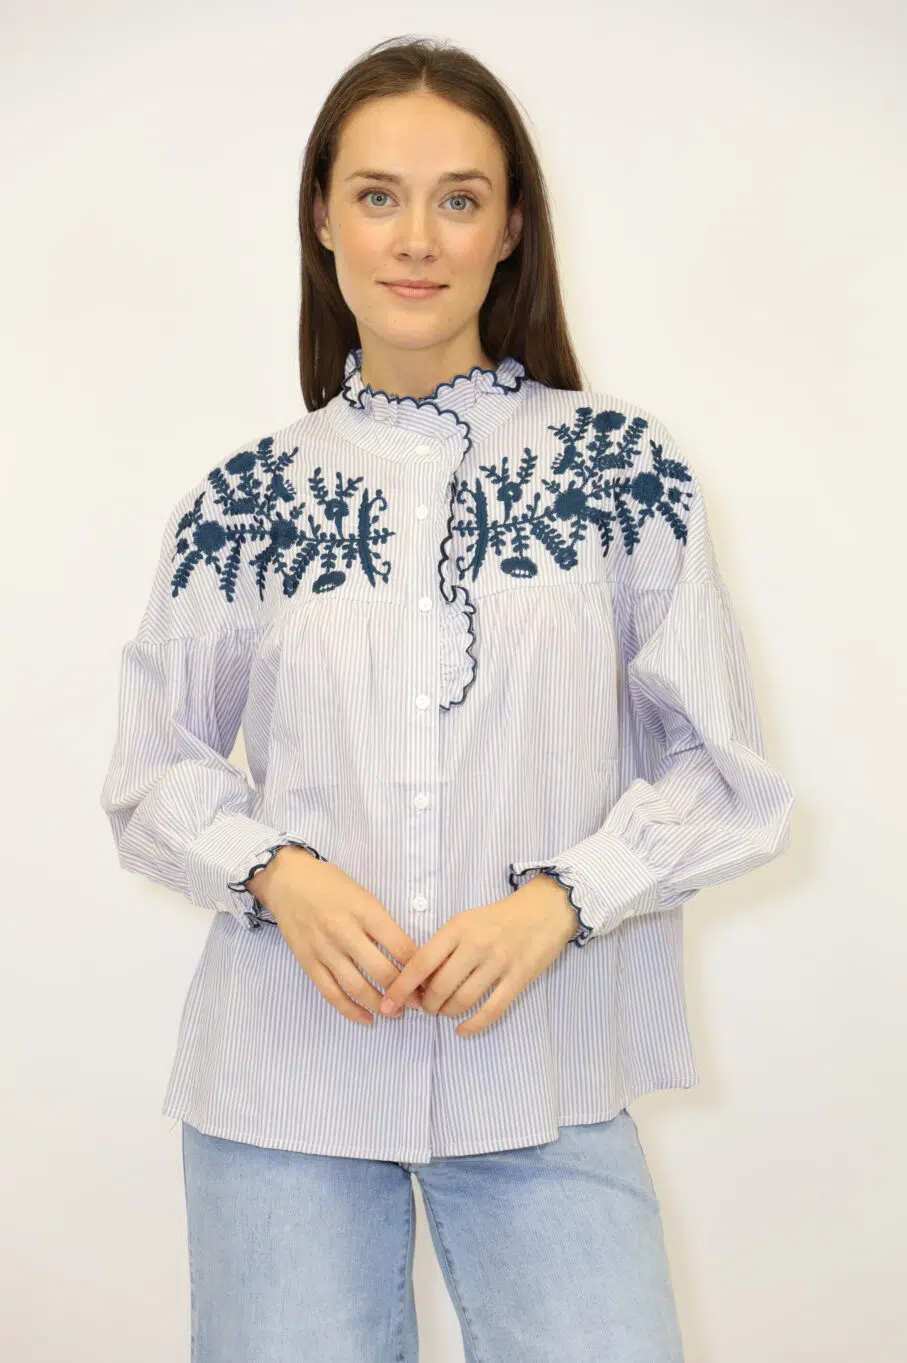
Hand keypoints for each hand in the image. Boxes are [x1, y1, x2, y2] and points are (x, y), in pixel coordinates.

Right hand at [248, 847, 421, 1025]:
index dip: (420, 968)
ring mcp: (325, 949)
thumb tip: (409, 956)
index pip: (401, 946)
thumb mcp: (365, 895)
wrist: (288, 881)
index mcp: (366, 911)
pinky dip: (351, 1010)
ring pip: (357, 987)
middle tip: (419, 1002)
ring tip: (396, 1013)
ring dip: (381, 1005)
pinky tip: (367, 1018)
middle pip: (382, 971)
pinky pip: (331, 993)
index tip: (431, 980)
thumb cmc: (332, 885)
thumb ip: (383, 924)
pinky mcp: (308, 963)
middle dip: (405, 992)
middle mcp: (345, 932)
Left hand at [378, 874, 578, 1036]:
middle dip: (426, 1004)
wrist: (545, 909)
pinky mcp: (519, 979)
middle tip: (425, 1007)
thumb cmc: (498, 917)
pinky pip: (491, 1010)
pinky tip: (462, 1029)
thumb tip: (417, 979)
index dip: (402, 986)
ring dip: (447, 1013)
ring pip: (462, 1001)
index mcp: (458, 928)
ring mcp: (499, 963)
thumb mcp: (465, 921)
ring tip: (444, 1011)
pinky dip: (473, 1025)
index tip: (389, 1001)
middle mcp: (476, 945)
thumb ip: (443, 946)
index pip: (421, 962)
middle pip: (439, 987)